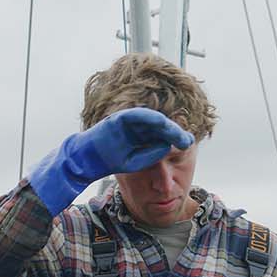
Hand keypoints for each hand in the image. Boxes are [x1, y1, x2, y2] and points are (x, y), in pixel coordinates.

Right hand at [27, 107, 194, 213]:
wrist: (86, 160)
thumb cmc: (109, 161)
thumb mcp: (136, 162)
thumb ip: (152, 154)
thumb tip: (168, 146)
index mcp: (141, 137)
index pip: (162, 135)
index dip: (176, 138)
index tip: (189, 144)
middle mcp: (137, 127)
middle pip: (160, 126)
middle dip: (175, 132)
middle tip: (188, 139)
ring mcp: (128, 122)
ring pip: (151, 119)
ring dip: (166, 125)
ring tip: (178, 132)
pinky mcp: (119, 118)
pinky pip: (137, 115)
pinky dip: (149, 117)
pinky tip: (161, 122)